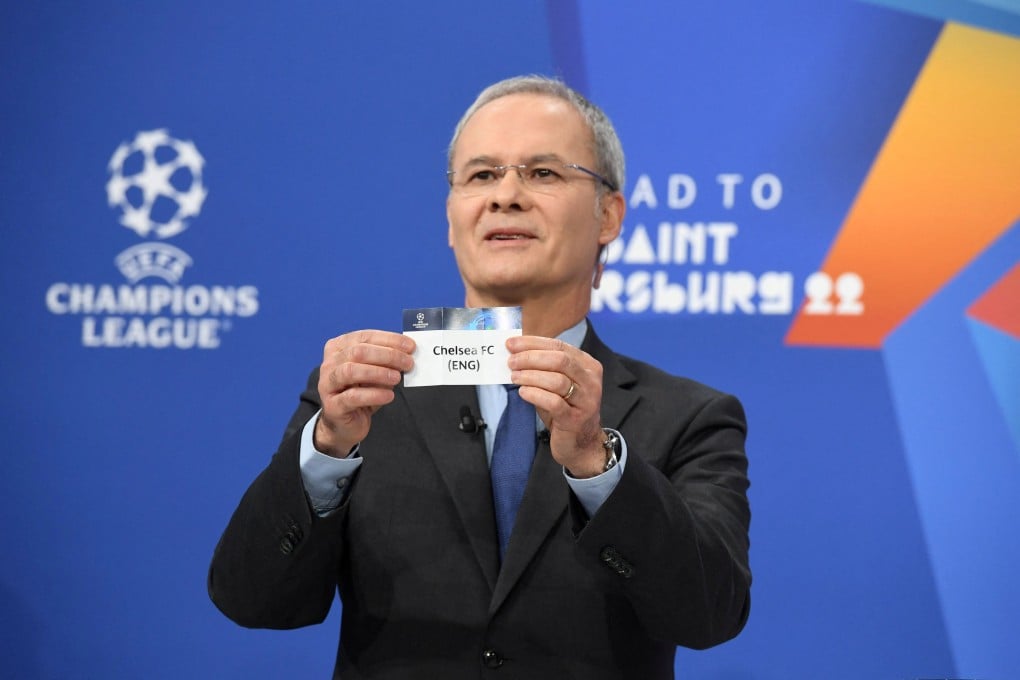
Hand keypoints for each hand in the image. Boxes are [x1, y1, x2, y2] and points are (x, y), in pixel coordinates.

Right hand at [315, 330, 414, 456]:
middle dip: (387, 355)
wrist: (345, 424)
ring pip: (350, 371)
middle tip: (407, 363)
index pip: (364, 337)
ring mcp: (328, 384)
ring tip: (397, 378)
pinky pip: (352, 396)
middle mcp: (330, 364)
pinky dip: (374, 394)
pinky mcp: (332, 405)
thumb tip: (407, 353)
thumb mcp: (374, 372)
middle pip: (358, 352)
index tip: (409, 346)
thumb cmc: (360, 393)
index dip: (389, 340)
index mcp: (339, 348)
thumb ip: (385, 361)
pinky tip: (388, 395)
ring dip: (378, 373)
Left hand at [506, 335, 606, 477]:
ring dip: (530, 376)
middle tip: (511, 361)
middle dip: (531, 358)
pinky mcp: (576, 419)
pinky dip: (535, 394)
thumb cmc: (565, 409)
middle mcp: (591, 380)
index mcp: (587, 365)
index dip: (533, 343)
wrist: (581, 443)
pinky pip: (554, 403)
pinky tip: (523, 393)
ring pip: (557, 380)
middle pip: (560, 360)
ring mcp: (586, 400)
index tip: (511, 344)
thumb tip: (515, 353)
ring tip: (514, 377)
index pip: (559, 346)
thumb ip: (543, 368)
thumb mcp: (557, 384)